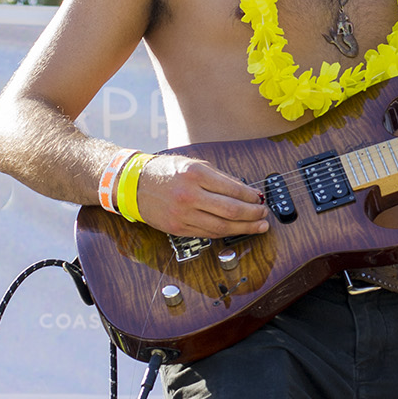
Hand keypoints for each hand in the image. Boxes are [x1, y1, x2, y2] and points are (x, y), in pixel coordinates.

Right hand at [134, 154, 268, 237]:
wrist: (133, 185)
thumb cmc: (165, 171)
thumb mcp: (193, 164)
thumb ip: (220, 178)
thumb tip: (246, 191)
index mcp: (195, 174)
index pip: (232, 189)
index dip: (250, 197)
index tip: (260, 199)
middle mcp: (189, 195)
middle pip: (230, 210)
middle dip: (252, 214)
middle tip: (264, 214)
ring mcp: (182, 214)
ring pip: (221, 227)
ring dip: (244, 228)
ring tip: (258, 226)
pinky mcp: (178, 228)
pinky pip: (208, 234)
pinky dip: (225, 232)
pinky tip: (236, 230)